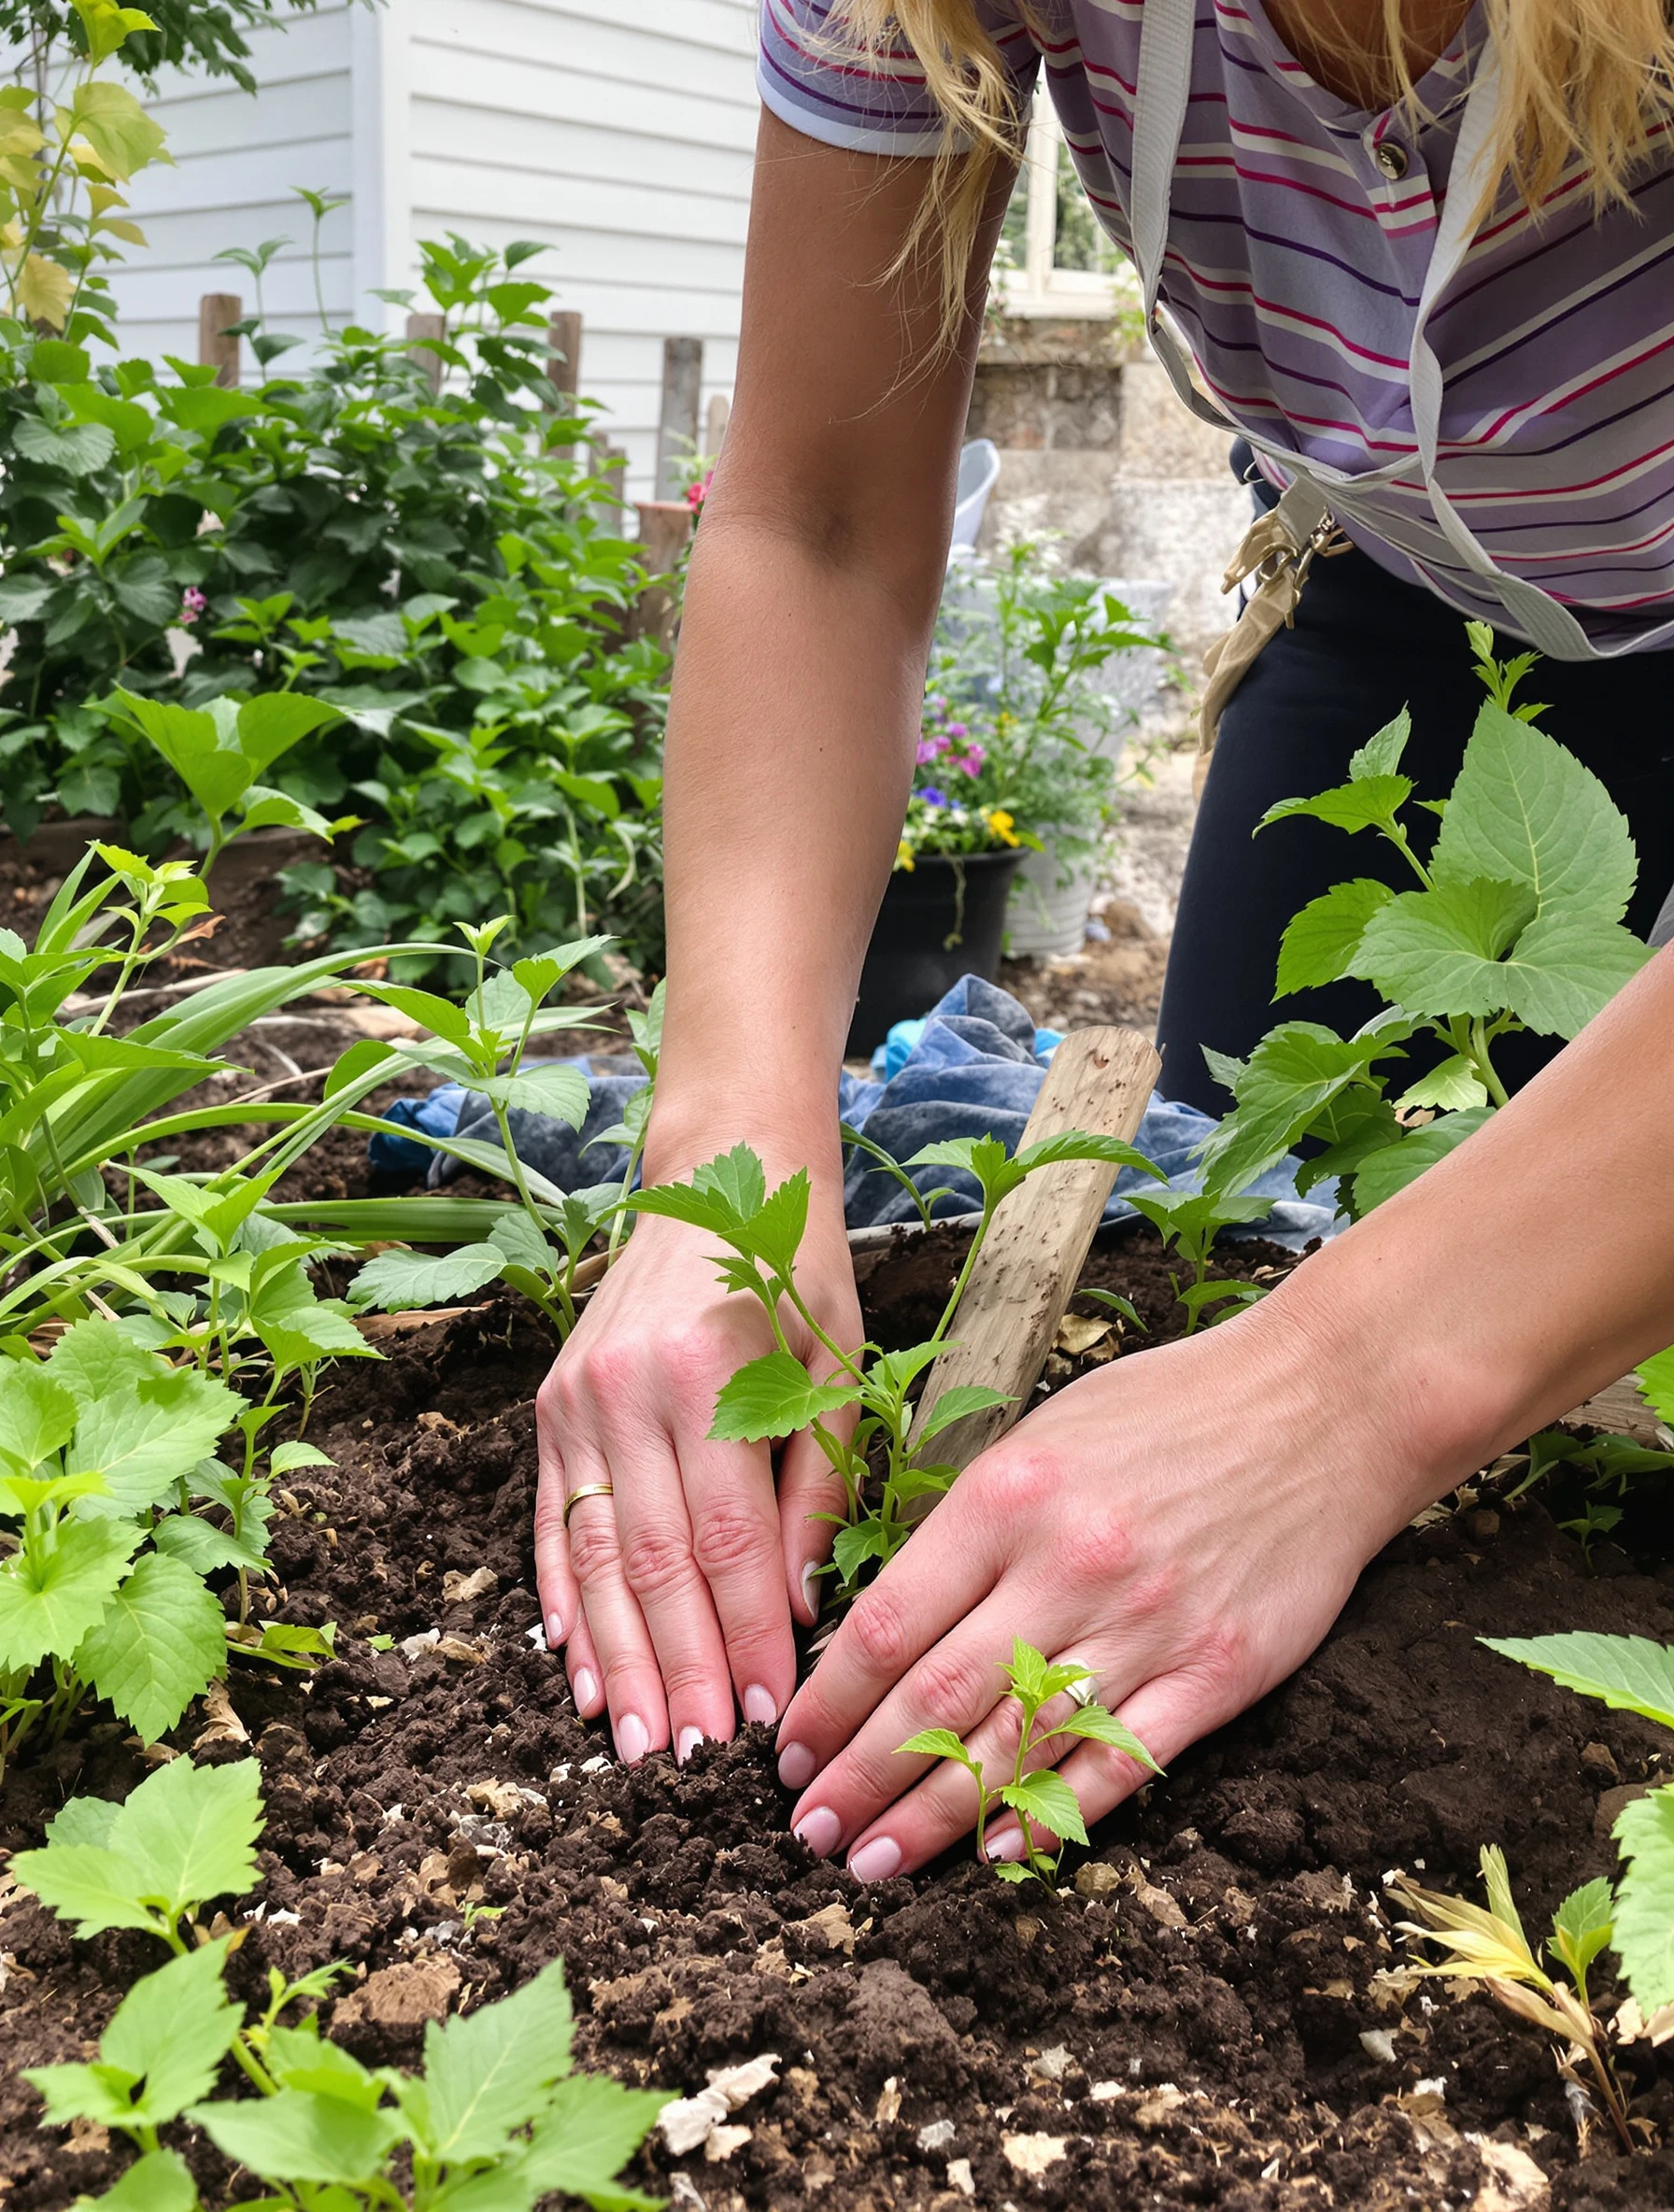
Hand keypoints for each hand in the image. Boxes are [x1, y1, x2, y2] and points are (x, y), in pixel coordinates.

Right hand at [533, 1184, 861, 1764]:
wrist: (716, 1172)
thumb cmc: (796, 1273)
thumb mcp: (834, 1365)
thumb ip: (816, 1487)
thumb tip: (804, 1608)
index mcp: (709, 1376)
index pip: (726, 1541)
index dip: (746, 1638)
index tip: (768, 1716)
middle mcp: (627, 1390)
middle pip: (653, 1563)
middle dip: (677, 1670)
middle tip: (695, 1761)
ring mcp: (577, 1400)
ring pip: (596, 1554)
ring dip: (614, 1656)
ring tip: (634, 1741)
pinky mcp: (551, 1407)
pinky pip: (555, 1520)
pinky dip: (564, 1596)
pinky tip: (574, 1662)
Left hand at [772, 1275, 1446, 1877]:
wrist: (1324, 1405)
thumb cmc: (1170, 1410)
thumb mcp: (1044, 1434)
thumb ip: (971, 1526)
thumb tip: (886, 1627)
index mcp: (1010, 1497)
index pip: (888, 1625)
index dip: (827, 1703)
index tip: (789, 1750)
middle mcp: (1068, 1566)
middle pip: (935, 1700)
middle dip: (860, 1778)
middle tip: (810, 1830)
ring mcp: (1145, 1625)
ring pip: (1016, 1746)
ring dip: (933, 1817)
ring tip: (874, 1862)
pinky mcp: (1216, 1673)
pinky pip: (1117, 1764)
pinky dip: (1051, 1817)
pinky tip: (996, 1854)